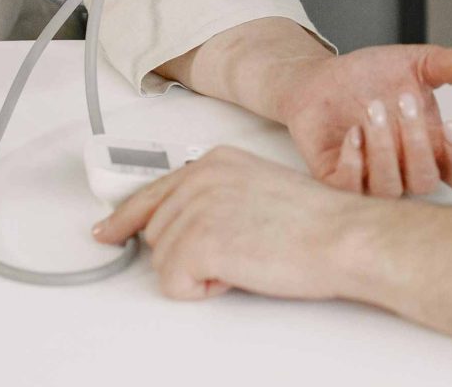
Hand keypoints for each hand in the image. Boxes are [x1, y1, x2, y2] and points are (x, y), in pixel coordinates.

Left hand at [93, 146, 376, 300]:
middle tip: (235, 254)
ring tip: (245, 258)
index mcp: (215, 162)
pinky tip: (237, 273)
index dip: (126, 217)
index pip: (153, 191)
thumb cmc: (317, 221)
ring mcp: (196, 208)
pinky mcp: (198, 242)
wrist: (343, 236)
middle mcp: (200, 178)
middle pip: (156, 232)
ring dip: (200, 272)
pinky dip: (202, 289)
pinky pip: (173, 283)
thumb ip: (217, 196)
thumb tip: (190, 223)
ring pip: (162, 260)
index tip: (108, 230)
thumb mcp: (258, 188)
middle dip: (187, 253)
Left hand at [275, 44, 451, 196]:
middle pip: (425, 181)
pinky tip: (353, 133)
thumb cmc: (370, 78)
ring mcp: (371, 179)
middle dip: (417, 142)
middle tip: (404, 101)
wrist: (323, 78)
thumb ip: (440, 64)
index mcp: (431, 147)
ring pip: (389, 188)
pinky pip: (350, 189)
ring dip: (384, 149)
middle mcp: (404, 170)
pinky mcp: (337, 180)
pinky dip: (353, 161)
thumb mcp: (410, 63)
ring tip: (373, 109)